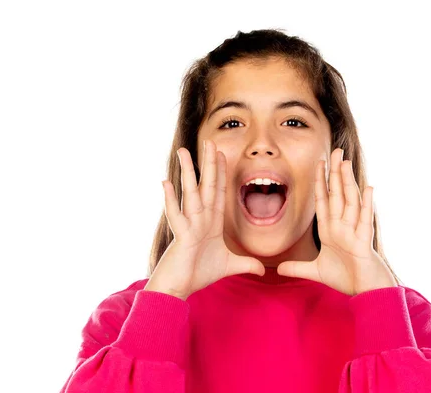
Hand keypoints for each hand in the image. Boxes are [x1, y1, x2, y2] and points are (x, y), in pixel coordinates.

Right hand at [145, 140, 264, 299]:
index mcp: (211, 222)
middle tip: (210, 142)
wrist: (178, 289)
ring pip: (190, 193)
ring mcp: (189, 225)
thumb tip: (264, 269)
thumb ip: (246, 264)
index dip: (222, 174)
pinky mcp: (180, 236)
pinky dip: (170, 199)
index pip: (219, 193)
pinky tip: (166, 182)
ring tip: (184, 151)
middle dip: (209, 164)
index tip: (224, 155)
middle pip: (206, 186)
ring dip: (188, 172)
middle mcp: (200, 219)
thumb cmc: (198, 274)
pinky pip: (175, 215)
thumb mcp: (229, 266)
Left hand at [277, 148, 397, 295]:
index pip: (324, 201)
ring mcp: (354, 231)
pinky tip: (369, 187)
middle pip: (338, 194)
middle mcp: (343, 226)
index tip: (318, 164)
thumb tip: (278, 270)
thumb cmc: (346, 278)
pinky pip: (365, 219)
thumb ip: (297, 268)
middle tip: (335, 151)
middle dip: (335, 173)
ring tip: (346, 162)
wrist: (366, 292)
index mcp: (331, 230)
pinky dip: (368, 203)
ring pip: (351, 201)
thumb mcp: (315, 272)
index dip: (321, 182)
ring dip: (348, 181)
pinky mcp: (364, 241)